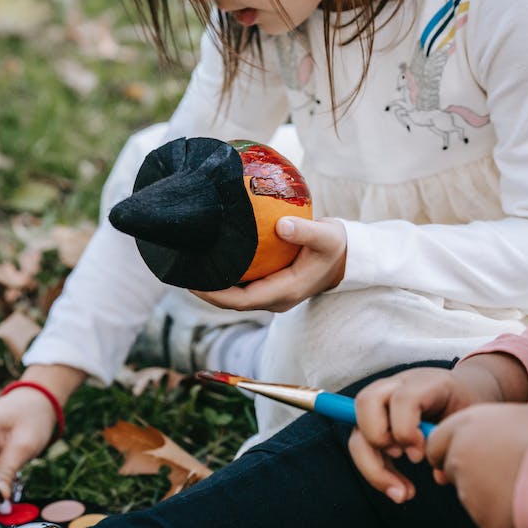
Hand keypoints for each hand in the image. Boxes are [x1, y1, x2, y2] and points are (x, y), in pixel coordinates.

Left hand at [192, 216, 346, 312]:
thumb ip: (305, 232)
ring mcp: (272, 294)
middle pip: (232, 302)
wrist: (346, 258)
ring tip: (189, 267)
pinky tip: (210, 261)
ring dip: (213, 286)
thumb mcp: (327, 236)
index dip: (215, 295)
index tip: (192, 281)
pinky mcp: (270, 286)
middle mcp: (275, 299)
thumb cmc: (335, 246)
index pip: (242, 301)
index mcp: (285, 292)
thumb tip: (281, 225)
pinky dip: (225, 278)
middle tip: (181, 271)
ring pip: (235, 296)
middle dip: (206, 291)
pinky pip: (241, 287)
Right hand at [348, 355, 527, 503]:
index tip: (420, 455)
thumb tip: (439, 475)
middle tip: (410, 461)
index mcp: (425, 382)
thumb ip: (457, 440)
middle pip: (365, 402)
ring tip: (402, 494)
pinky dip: (377, 471)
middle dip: (379, 439)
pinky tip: (399, 489)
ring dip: (373, 467)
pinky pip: (363, 447)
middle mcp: (396, 386)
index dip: (406, 429)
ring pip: (358, 430)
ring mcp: (382, 403)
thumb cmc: (468, 404)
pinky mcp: (376, 423)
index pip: (402, 397)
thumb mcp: (471, 417)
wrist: (464, 391)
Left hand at [426, 403, 527, 527]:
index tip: (461, 454)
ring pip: (469, 492)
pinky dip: (499, 510)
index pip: (436, 442)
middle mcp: (459, 457)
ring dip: (486, 490)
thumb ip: (491, 424)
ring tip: (519, 480)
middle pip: (450, 468)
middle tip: (498, 470)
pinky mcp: (481, 517)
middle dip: (467, 471)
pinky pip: (486, 513)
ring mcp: (469, 489)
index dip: (447, 449)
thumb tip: (489, 430)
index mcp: (465, 426)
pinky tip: (521, 498)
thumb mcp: (518, 415)